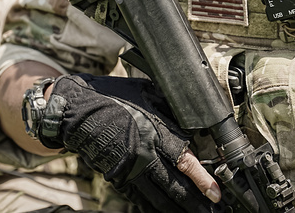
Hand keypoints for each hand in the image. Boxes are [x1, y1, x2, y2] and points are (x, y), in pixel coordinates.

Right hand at [35, 74, 219, 212]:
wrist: (76, 110)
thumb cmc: (112, 97)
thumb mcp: (146, 94)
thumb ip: (170, 110)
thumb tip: (192, 121)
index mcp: (154, 132)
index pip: (185, 162)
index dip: (203, 181)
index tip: (217, 194)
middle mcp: (144, 155)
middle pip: (175, 187)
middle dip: (197, 203)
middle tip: (213, 212)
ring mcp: (129, 169)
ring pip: (160, 198)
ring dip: (180, 209)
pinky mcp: (117, 177)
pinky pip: (140, 199)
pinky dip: (155, 208)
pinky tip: (167, 211)